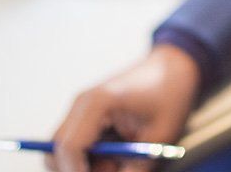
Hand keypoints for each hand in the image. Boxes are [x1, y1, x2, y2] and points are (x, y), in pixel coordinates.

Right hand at [45, 44, 200, 171]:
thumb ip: (136, 168)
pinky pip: (75, 142)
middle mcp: (82, 103)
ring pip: (64, 148)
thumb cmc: (170, 96)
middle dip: (78, 168)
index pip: (70, 147)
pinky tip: (114, 153)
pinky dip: (88, 155)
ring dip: (83, 163)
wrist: (172, 69)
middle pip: (58, 150)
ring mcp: (81, 107)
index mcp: (98, 103)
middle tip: (112, 169)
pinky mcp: (85, 113)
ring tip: (116, 162)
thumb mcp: (159, 138)